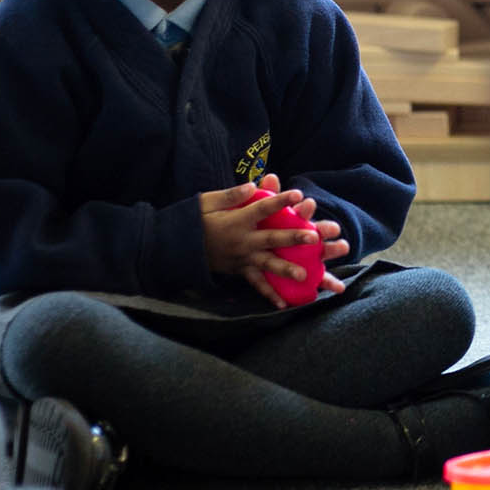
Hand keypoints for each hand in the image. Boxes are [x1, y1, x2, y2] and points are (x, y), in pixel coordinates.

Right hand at [201, 175, 348, 308]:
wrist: (175, 247)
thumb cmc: (194, 220)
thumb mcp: (207, 202)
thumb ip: (232, 195)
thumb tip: (253, 185)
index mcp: (236, 221)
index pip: (262, 209)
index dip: (279, 201)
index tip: (298, 194)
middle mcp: (242, 241)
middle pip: (271, 239)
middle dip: (293, 238)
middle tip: (314, 238)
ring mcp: (241, 258)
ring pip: (267, 265)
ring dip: (286, 269)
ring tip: (306, 276)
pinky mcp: (239, 270)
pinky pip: (255, 283)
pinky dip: (269, 294)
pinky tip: (284, 305)